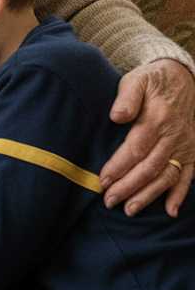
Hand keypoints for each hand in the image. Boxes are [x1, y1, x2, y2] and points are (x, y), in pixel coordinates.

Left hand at [99, 59, 194, 216]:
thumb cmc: (153, 80)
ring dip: (149, 195)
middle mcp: (173, 136)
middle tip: (109, 201)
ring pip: (167, 176)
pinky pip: (188, 176)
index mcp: (157, 119)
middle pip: (149, 167)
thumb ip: (127, 97)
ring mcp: (184, 146)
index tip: (103, 180)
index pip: (135, 148)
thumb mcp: (137, 80)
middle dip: (129, 187)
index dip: (119, 166)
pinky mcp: (193, 152)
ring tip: (130, 210)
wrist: (184, 78)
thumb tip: (116, 116)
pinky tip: (170, 211)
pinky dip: (180, 195)